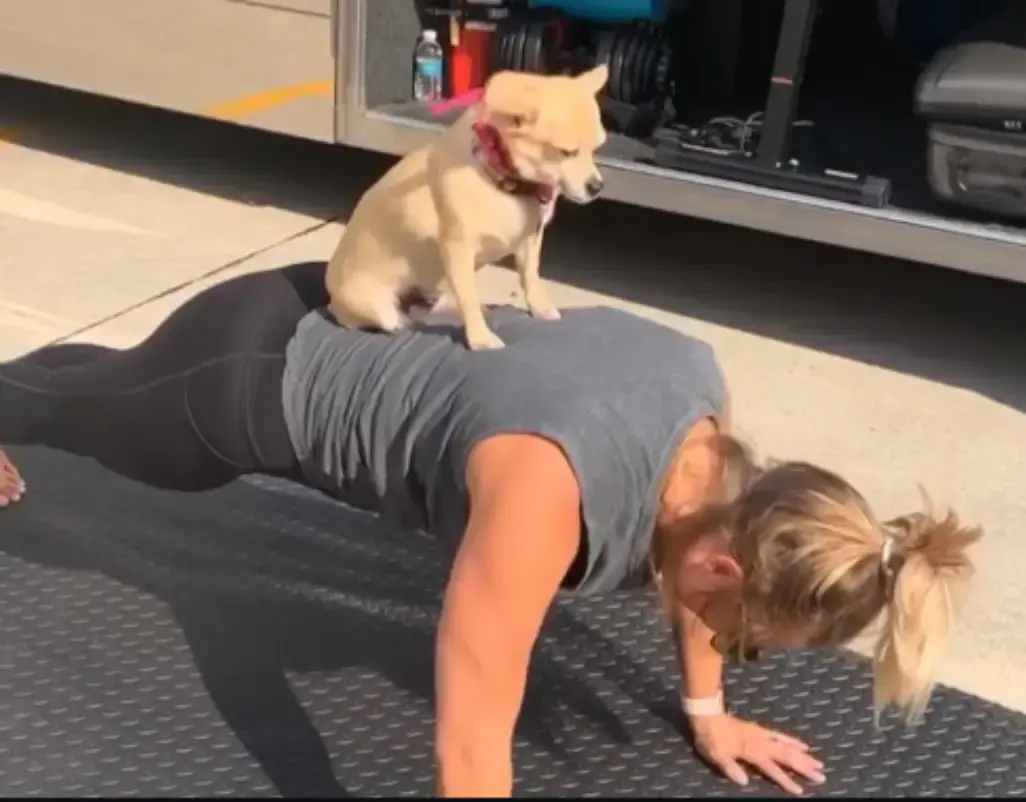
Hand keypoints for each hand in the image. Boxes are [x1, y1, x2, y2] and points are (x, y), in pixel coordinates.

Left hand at [690, 714, 824, 795]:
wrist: (707, 715)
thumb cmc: (710, 738)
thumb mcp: (716, 755)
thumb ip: (730, 768)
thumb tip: (744, 781)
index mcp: (751, 751)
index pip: (772, 769)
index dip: (785, 780)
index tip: (800, 791)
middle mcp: (761, 743)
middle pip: (786, 756)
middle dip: (803, 767)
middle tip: (820, 776)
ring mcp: (762, 735)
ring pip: (787, 746)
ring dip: (803, 756)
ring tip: (818, 764)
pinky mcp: (760, 730)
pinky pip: (781, 735)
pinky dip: (793, 741)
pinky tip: (803, 745)